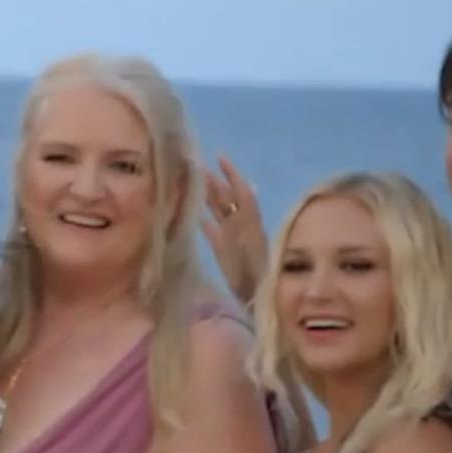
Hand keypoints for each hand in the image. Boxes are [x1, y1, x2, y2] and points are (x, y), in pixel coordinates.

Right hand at [199, 155, 267, 306]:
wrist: (257, 296)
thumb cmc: (255, 270)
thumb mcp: (252, 238)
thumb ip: (248, 214)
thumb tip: (248, 185)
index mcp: (248, 220)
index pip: (240, 191)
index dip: (232, 174)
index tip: (219, 156)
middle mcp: (240, 224)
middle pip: (227, 198)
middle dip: (215, 181)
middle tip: (197, 166)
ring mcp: (231, 236)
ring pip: (219, 211)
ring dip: (208, 197)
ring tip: (193, 182)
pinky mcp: (223, 250)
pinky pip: (212, 230)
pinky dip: (204, 220)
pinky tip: (194, 213)